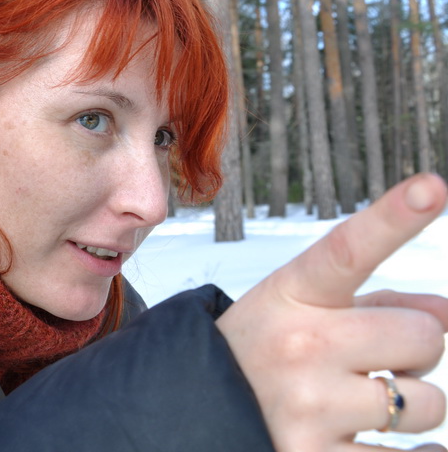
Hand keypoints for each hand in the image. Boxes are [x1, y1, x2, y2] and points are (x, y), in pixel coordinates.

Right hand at [217, 173, 447, 451]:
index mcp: (293, 296)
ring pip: (425, 403)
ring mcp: (311, 406)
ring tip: (357, 402)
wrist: (193, 409)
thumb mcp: (299, 309)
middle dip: (413, 350)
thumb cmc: (259, 352)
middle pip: (424, 337)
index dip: (394, 217)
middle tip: (373, 357)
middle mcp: (301, 346)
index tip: (432, 188)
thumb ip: (373, 302)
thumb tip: (446, 314)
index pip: (348, 249)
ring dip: (407, 404)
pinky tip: (368, 440)